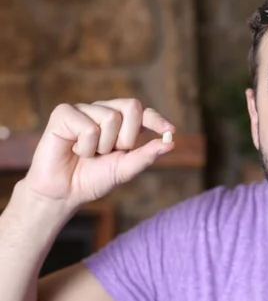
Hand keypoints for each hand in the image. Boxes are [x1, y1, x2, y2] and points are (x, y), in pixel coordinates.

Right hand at [22, 98, 174, 207]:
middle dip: (127, 136)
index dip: (157, 119)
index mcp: (122, 124)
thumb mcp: (125, 169)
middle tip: (111, 152)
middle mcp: (104, 112)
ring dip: (102, 145)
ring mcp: (84, 110)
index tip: (171, 131)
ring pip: (110, 117)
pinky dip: (85, 146)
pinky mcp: (64, 113)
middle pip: (132, 107)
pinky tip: (74, 150)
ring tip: (88, 154)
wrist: (65, 193)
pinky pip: (88, 126)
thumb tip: (170, 144)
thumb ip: (146, 156)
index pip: (143, 113)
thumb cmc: (94, 179)